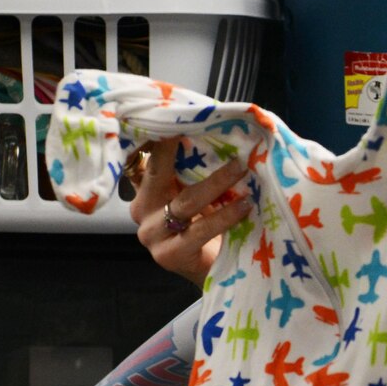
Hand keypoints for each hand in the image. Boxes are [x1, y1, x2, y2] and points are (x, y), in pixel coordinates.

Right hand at [129, 140, 251, 286]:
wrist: (212, 273)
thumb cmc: (207, 228)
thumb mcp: (197, 196)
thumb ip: (195, 171)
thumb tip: (219, 130)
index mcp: (145, 191)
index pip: (148, 157)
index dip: (161, 136)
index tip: (178, 112)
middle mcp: (141, 210)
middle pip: (159, 172)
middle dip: (182, 148)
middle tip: (210, 128)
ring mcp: (151, 234)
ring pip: (185, 202)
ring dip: (217, 183)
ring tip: (242, 168)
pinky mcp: (167, 255)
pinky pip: (199, 230)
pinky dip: (225, 216)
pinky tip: (244, 206)